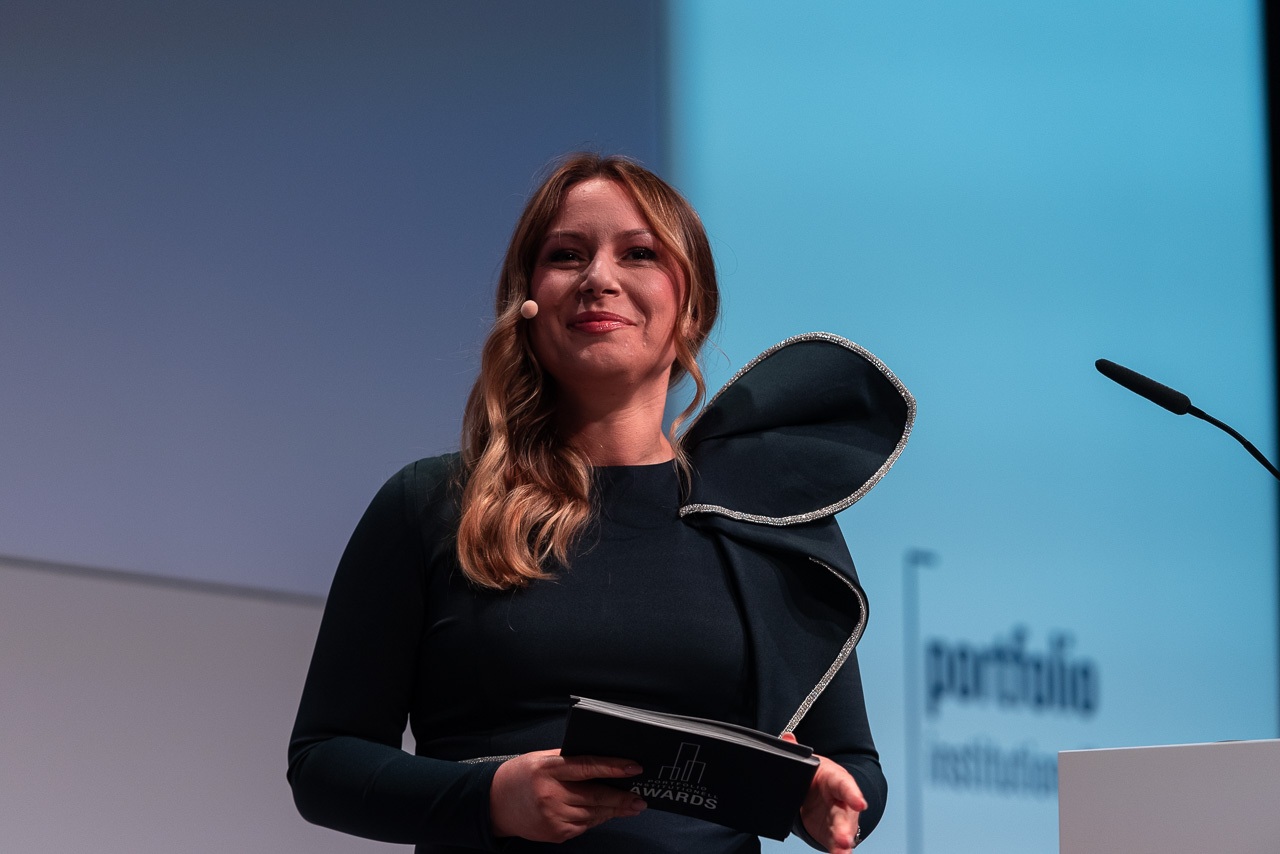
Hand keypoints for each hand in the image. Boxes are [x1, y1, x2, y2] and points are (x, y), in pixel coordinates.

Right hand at [489, 750, 646, 842]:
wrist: (494, 804)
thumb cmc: (521, 775)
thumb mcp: (542, 759)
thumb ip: (570, 760)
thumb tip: (604, 763)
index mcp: (548, 769)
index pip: (587, 767)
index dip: (613, 767)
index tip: (634, 768)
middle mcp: (551, 794)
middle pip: (595, 796)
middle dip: (621, 798)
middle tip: (640, 798)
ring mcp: (553, 817)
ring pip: (593, 814)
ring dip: (614, 811)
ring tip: (631, 806)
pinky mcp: (555, 833)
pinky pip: (584, 826)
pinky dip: (597, 819)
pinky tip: (606, 814)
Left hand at [782, 734, 865, 853]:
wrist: (819, 790)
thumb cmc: (816, 775)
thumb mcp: (809, 763)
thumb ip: (798, 753)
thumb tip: (787, 738)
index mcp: (836, 779)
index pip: (845, 785)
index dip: (853, 794)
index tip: (860, 803)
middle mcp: (842, 800)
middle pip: (846, 814)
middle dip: (845, 827)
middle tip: (844, 839)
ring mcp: (840, 818)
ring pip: (843, 830)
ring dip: (843, 842)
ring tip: (842, 850)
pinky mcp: (833, 833)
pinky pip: (836, 843)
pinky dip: (838, 851)